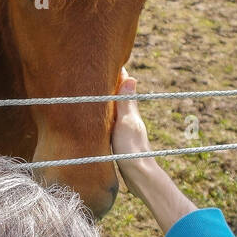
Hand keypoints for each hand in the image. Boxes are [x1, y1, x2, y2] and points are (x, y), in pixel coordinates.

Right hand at [111, 73, 196, 234]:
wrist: (139, 176)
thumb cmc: (132, 149)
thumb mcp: (126, 123)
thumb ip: (126, 102)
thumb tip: (131, 77)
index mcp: (130, 111)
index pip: (124, 85)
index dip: (117, 73)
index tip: (108, 60)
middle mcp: (129, 118)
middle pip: (120, 95)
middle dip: (112, 83)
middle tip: (100, 71)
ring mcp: (126, 129)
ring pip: (116, 108)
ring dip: (109, 99)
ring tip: (97, 90)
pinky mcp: (121, 140)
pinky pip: (112, 121)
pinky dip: (106, 114)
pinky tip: (101, 118)